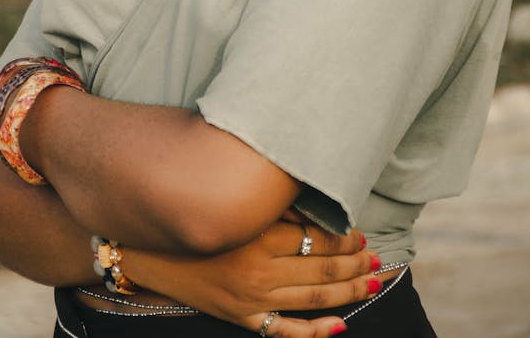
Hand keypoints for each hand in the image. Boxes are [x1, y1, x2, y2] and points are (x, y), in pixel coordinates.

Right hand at [124, 221, 385, 335]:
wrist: (154, 255)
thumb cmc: (195, 220)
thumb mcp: (234, 206)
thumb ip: (271, 205)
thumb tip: (312, 204)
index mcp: (256, 238)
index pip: (314, 240)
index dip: (343, 237)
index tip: (360, 231)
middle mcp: (257, 273)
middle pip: (320, 271)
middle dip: (353, 264)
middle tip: (376, 256)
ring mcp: (252, 302)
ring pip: (312, 300)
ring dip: (347, 291)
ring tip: (371, 281)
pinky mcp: (243, 320)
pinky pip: (286, 332)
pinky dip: (316, 332)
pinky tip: (341, 325)